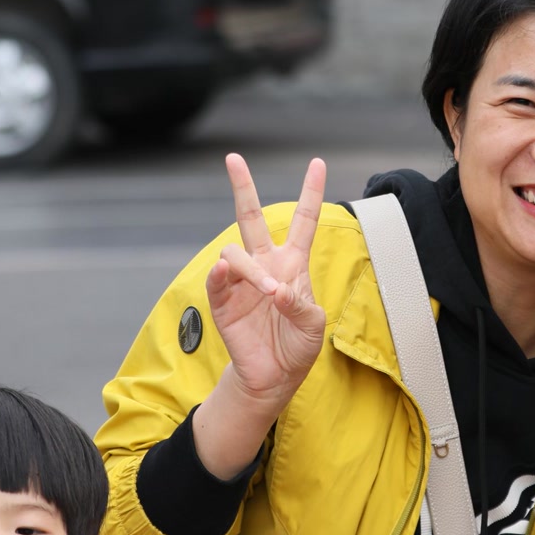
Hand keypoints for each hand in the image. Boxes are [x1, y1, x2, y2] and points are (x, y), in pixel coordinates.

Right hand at [205, 154, 327, 405]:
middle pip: (252, 217)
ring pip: (235, 253)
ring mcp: (242, 282)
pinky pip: (217, 280)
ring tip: (268, 292)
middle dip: (242, 187)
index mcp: (293, 264)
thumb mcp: (313, 326)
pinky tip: (227, 274)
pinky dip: (221, 275)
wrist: (274, 377)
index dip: (311, 192)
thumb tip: (276, 290)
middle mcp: (265, 265)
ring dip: (251, 269)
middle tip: (233, 158)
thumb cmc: (298, 346)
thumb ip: (300, 305)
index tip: (317, 163)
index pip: (303, 221)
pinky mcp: (223, 301)